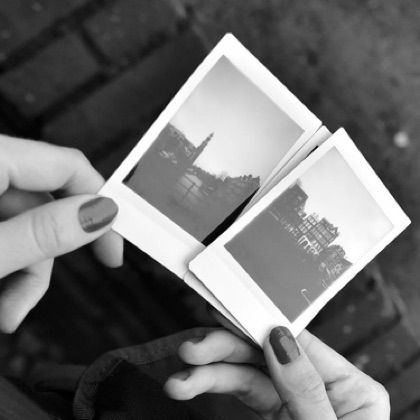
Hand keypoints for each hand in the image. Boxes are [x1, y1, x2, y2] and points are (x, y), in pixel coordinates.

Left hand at [0, 134, 122, 332]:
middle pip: (42, 205)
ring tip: (4, 312)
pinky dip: (3, 264)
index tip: (114, 247)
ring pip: (20, 225)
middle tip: (29, 303)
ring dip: (21, 272)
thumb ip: (41, 232)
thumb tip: (102, 213)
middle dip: (44, 261)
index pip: (68, 165)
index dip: (100, 205)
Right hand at [164, 327, 389, 418]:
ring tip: (179, 381)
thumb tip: (280, 337)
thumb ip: (305, 390)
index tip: (226, 314)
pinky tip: (192, 384)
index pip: (299, 342)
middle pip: (266, 352)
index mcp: (350, 388)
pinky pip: (243, 388)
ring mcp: (294, 397)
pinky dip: (217, 384)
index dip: (259, 324)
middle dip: (225, 350)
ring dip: (211, 371)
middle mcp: (320, 386)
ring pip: (248, 370)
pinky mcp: (274, 412)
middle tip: (191, 351)